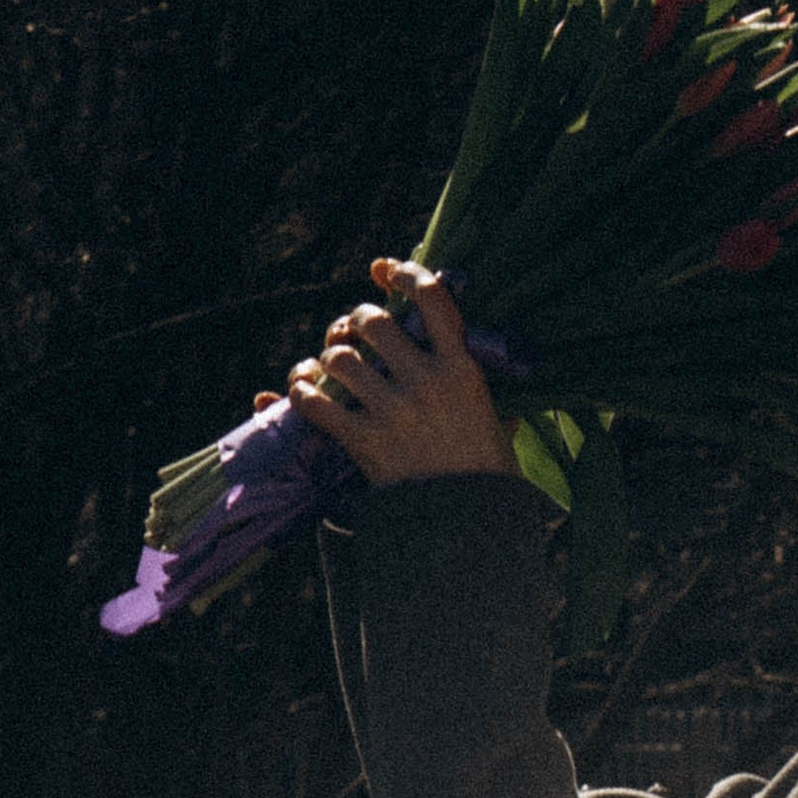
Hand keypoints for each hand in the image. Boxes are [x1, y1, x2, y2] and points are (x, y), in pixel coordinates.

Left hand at [270, 261, 518, 484]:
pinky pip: (317, 404)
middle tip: (350, 335)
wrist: (470, 527)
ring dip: (326, 360)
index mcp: (461, 368)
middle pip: (373, 322)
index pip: (431, 297)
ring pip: (340, 359)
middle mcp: (426, 382)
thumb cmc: (487, 475)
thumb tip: (483, 375)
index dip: (403, 273)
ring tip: (324, 368)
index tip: (382, 271)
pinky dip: (301, 394)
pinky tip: (301, 394)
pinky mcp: (366, 443)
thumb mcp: (497, 422)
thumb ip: (484, 392)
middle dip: (354, 322)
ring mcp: (394, 411)